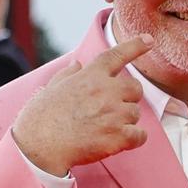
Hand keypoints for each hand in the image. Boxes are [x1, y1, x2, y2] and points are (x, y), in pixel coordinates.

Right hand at [13, 35, 152, 175]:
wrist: (38, 147)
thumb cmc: (40, 118)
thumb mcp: (51, 88)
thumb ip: (68, 74)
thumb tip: (76, 64)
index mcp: (90, 76)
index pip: (116, 55)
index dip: (135, 46)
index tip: (149, 40)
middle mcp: (105, 91)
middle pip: (135, 88)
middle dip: (128, 97)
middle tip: (112, 108)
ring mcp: (113, 113)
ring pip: (136, 113)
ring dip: (126, 120)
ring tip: (104, 128)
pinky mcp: (117, 136)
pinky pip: (140, 135)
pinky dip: (134, 138)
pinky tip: (120, 141)